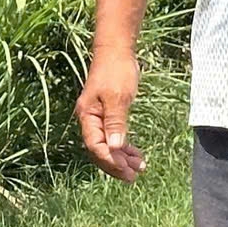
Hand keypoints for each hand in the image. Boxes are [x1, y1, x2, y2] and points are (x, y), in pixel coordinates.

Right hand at [76, 47, 145, 180]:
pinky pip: (112, 137)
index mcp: (88, 116)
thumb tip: (115, 147)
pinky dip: (123, 147)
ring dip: (121, 158)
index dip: (110, 161)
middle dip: (116, 165)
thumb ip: (115, 122)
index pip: (95, 146)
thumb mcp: (118, 97)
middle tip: (134, 176)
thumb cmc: (116, 70)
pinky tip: (135, 154)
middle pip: (99, 150)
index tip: (127, 171)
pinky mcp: (107, 115)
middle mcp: (89, 120)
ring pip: (106, 146)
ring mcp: (98, 118)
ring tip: (139, 168)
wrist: (116, 50)